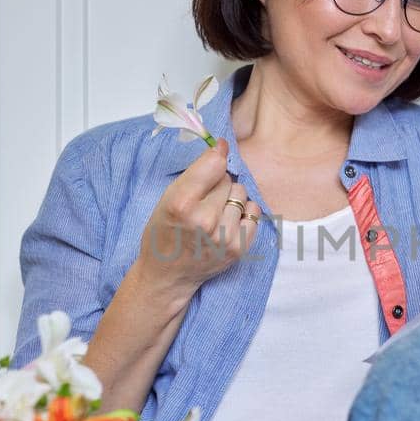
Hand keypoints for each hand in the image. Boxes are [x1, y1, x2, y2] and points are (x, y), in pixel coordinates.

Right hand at [135, 138, 260, 295]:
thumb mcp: (168, 197)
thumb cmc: (165, 232)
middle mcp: (204, 220)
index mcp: (181, 204)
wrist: (168, 274)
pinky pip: (254, 212)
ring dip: (231, 199)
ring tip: (214, 213)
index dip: (217, 155)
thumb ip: (196, 173)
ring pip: (242, 194)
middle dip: (218, 184)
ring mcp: (224, 236)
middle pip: (228, 179)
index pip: (214, 164)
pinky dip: (243, 213)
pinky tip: (227, 222)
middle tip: (204, 200)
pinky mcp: (238, 248)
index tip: (218, 152)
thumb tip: (223, 146)